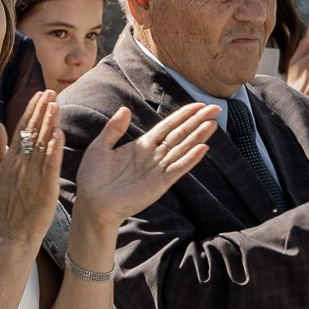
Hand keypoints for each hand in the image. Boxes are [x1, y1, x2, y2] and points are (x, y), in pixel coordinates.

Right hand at [0, 91, 64, 249]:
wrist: (11, 231)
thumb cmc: (5, 205)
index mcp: (10, 158)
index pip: (21, 127)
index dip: (32, 109)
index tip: (40, 94)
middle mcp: (20, 163)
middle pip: (32, 131)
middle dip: (42, 109)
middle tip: (51, 92)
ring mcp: (32, 174)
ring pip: (41, 143)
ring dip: (49, 122)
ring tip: (56, 103)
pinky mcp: (44, 186)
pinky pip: (50, 163)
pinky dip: (54, 148)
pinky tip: (59, 133)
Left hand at [72, 102, 217, 227]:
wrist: (92, 203)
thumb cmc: (93, 178)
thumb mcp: (100, 147)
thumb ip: (113, 129)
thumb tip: (124, 108)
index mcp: (141, 146)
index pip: (167, 127)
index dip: (183, 115)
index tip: (198, 105)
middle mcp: (153, 156)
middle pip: (180, 135)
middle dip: (197, 121)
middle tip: (215, 108)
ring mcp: (158, 170)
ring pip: (182, 149)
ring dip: (198, 136)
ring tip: (213, 124)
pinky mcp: (160, 184)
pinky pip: (178, 169)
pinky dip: (190, 159)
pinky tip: (203, 148)